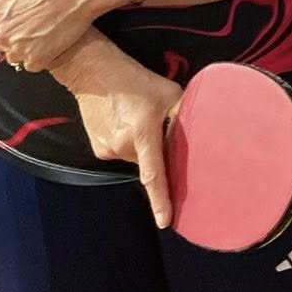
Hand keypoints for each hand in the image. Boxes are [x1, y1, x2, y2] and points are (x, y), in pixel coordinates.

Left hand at [0, 0, 113, 70]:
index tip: (14, 18)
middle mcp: (1, 36)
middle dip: (10, 36)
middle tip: (30, 22)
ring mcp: (19, 49)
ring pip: (14, 57)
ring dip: (24, 48)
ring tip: (41, 30)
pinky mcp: (38, 59)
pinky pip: (32, 64)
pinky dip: (41, 55)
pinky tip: (50, 38)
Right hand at [58, 40, 181, 226]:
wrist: (90, 70)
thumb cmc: (133, 78)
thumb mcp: (168, 92)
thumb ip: (183, 115)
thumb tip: (201, 134)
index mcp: (142, 132)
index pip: (153, 174)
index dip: (160, 200)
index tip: (164, 222)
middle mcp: (122, 145)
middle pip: (150, 164)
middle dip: (159, 153)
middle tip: (158, 128)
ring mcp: (107, 149)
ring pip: (136, 159)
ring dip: (143, 147)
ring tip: (138, 119)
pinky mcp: (98, 148)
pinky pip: (122, 153)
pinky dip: (129, 144)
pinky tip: (126, 122)